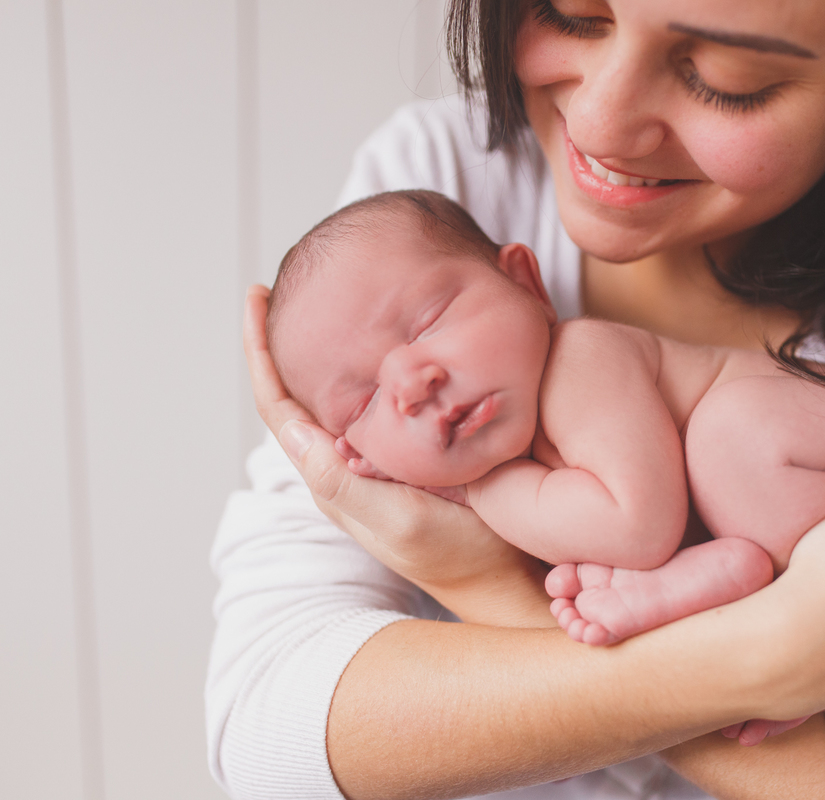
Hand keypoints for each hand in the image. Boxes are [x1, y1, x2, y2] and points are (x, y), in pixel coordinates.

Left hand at [243, 285, 551, 625]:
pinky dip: (364, 375)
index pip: (279, 406)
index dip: (261, 353)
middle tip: (282, 291)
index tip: (256, 298)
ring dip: (319, 358)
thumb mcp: (399, 519)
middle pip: (297, 398)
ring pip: (333, 403)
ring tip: (320, 309)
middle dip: (283, 346)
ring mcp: (376, 467)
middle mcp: (347, 470)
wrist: (504, 582)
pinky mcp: (409, 464)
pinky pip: (372, 411)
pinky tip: (383, 354)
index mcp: (334, 478)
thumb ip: (344, 481)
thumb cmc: (458, 554)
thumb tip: (293, 429)